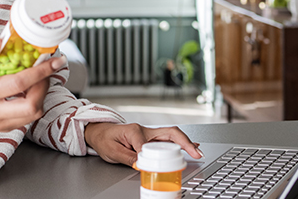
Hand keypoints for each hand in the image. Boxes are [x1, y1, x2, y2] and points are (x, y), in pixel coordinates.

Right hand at [0, 35, 66, 131]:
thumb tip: (0, 39)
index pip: (18, 84)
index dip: (40, 71)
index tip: (55, 60)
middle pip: (31, 106)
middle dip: (45, 86)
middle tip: (47, 70)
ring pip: (33, 115)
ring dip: (42, 95)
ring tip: (39, 78)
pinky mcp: (3, 128)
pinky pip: (27, 119)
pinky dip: (34, 103)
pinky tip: (31, 90)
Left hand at [84, 122, 202, 165]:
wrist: (99, 131)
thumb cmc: (105, 139)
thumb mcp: (112, 151)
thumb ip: (128, 158)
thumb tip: (141, 165)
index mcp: (134, 131)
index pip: (146, 146)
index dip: (148, 157)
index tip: (148, 167)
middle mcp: (145, 130)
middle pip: (170, 133)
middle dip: (185, 142)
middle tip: (196, 152)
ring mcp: (149, 133)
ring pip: (171, 135)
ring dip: (186, 142)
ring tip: (197, 151)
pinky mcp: (150, 137)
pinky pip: (168, 139)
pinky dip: (180, 143)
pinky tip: (189, 146)